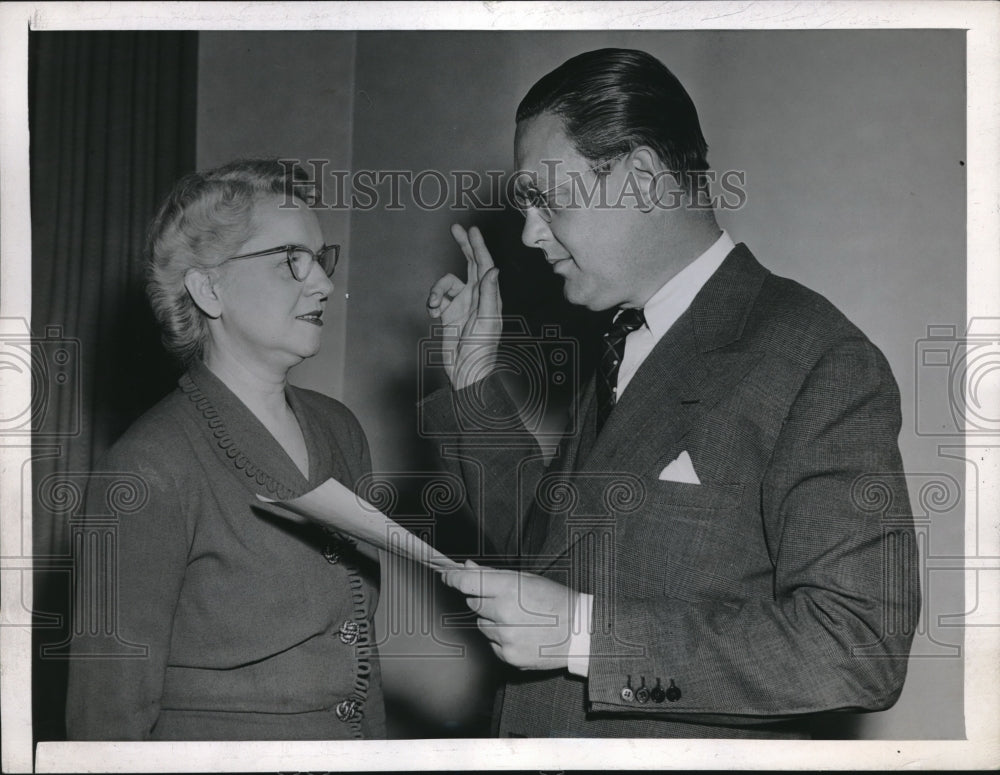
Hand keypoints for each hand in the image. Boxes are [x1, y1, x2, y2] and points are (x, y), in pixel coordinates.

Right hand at [426, 225, 501, 388]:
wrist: (465, 372)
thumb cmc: (481, 350)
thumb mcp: (487, 321)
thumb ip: (488, 294)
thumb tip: (493, 269)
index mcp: (489, 297)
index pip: (484, 265)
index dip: (478, 247)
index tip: (471, 230)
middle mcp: (476, 297)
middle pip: (470, 264)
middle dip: (463, 247)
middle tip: (455, 229)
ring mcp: (461, 305)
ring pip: (446, 283)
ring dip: (437, 290)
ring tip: (435, 304)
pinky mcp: (448, 314)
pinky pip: (437, 298)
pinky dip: (432, 302)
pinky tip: (433, 313)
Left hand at [441, 560, 577, 670]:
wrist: (580, 632)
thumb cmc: (556, 601)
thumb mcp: (527, 579)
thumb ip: (493, 574)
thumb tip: (466, 566)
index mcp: (509, 589)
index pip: (467, 582)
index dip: (453, 578)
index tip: (447, 576)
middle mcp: (504, 613)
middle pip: (473, 603)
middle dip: (482, 599)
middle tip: (504, 599)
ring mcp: (505, 637)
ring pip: (482, 625)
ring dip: (493, 620)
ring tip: (519, 619)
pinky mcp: (508, 656)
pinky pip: (492, 644)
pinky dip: (501, 639)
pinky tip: (522, 634)